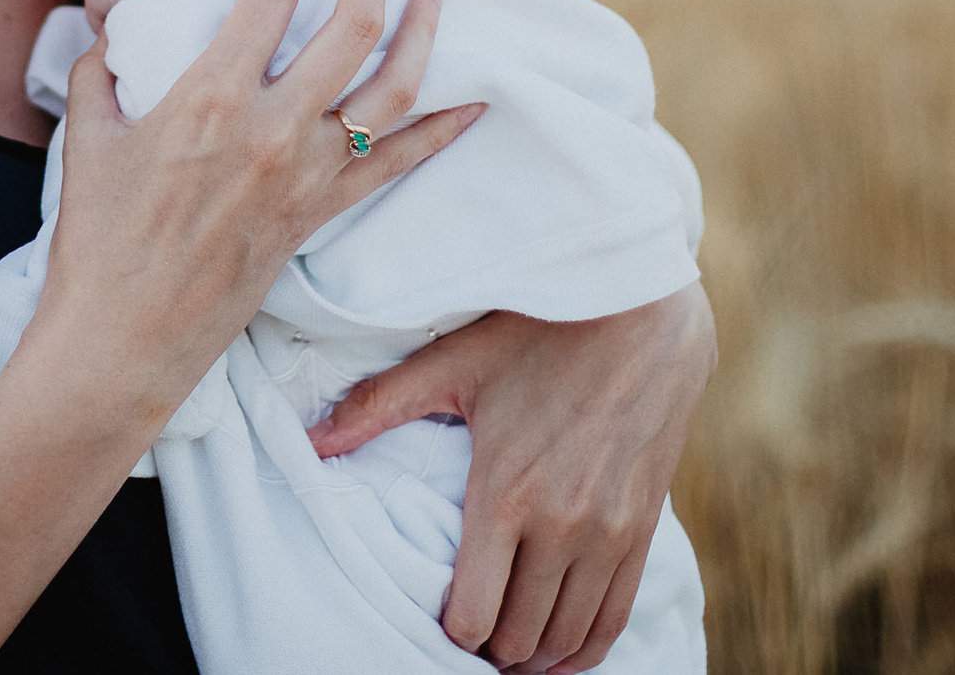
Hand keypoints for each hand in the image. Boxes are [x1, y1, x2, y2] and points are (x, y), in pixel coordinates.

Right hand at [33, 0, 476, 422]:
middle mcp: (274, 130)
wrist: (125, 339)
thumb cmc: (97, 241)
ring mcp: (306, 176)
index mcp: (210, 99)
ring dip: (423, 29)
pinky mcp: (320, 215)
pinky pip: (397, 164)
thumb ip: (100, 70)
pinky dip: (441, 131)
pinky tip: (475, 102)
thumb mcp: (87, 137)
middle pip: (352, 26)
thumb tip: (112, 35)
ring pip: (393, 88)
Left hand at [307, 284, 716, 672]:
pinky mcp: (644, 528)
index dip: (450, 632)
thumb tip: (310, 440)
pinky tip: (563, 653)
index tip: (439, 618)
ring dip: (535, 656)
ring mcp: (610, 532)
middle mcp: (562, 524)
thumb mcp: (455, 361)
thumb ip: (378, 405)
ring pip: (567, 636)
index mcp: (505, 493)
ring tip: (509, 650)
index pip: (473, 614)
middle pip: (519, 637)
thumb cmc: (541, 332)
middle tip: (471, 637)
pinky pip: (615, 617)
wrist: (643, 313)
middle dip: (490, 649)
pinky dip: (586, 648)